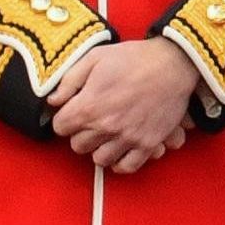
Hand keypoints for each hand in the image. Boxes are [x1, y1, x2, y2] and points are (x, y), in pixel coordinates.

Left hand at [47, 38, 198, 173]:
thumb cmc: (131, 58)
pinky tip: (118, 150)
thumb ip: (69, 81)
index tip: (70, 112)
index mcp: (89, 106)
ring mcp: (128, 137)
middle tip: (88, 123)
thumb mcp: (93, 59)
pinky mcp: (148, 143)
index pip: (60, 127)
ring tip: (103, 135)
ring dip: (98, 149)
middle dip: (79, 134)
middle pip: (78, 145)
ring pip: (99, 159)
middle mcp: (106, 126)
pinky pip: (127, 166)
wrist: (171, 64)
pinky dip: (120, 162)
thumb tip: (53, 101)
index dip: (63, 118)